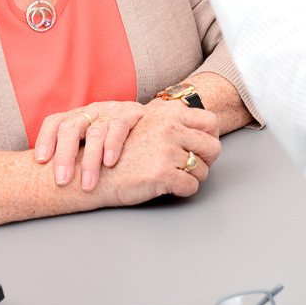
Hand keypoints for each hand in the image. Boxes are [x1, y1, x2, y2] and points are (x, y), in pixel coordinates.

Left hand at [33, 101, 147, 190]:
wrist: (156, 121)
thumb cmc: (117, 139)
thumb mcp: (93, 143)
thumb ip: (76, 153)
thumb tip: (47, 180)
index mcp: (78, 116)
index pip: (55, 122)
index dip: (45, 139)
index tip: (40, 161)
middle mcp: (92, 111)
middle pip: (71, 128)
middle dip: (65, 156)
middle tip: (62, 182)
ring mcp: (111, 111)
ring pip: (95, 132)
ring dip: (90, 160)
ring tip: (88, 184)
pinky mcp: (131, 113)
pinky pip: (119, 126)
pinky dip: (113, 145)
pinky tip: (110, 162)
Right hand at [94, 99, 222, 206]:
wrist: (92, 172)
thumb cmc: (121, 152)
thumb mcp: (146, 125)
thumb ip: (172, 123)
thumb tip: (206, 132)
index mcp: (168, 114)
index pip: (210, 121)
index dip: (211, 137)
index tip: (203, 148)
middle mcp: (170, 128)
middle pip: (213, 148)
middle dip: (206, 161)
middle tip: (193, 168)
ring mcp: (167, 151)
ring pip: (202, 171)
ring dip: (191, 178)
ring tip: (173, 177)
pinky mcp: (163, 173)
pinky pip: (191, 187)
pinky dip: (183, 191)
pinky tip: (168, 187)